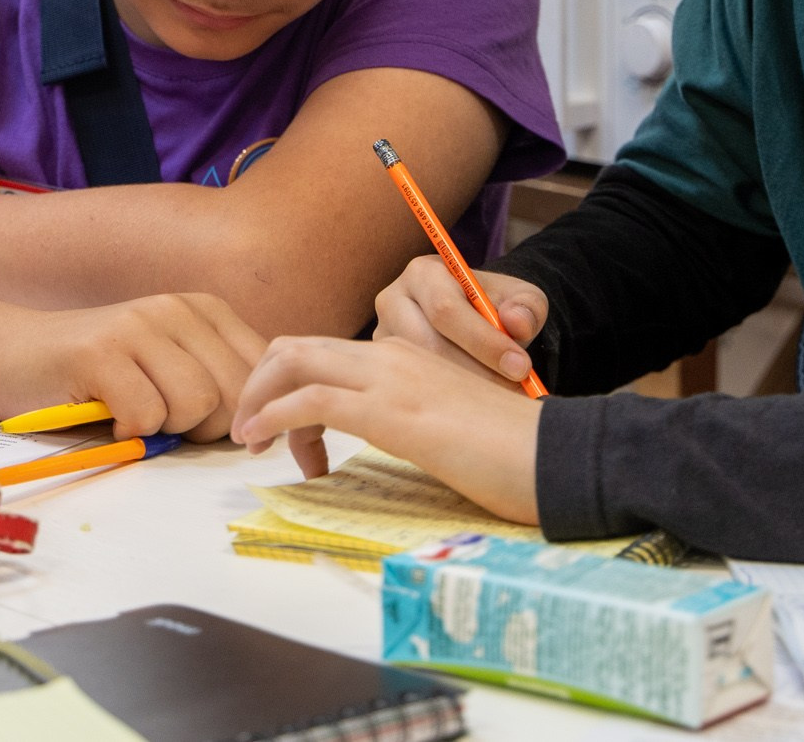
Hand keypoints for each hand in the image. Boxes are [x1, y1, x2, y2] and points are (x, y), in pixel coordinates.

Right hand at [0, 293, 267, 442]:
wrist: (13, 356)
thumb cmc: (99, 377)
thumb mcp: (172, 368)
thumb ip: (220, 382)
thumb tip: (270, 426)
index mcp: (204, 310)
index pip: (264, 370)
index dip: (250, 414)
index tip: (215, 433)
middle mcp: (176, 308)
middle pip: (236, 392)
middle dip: (208, 428)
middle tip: (167, 425)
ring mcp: (137, 325)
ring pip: (197, 404)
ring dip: (166, 429)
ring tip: (135, 414)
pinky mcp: (100, 351)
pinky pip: (147, 415)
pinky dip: (129, 431)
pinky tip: (108, 416)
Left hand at [233, 334, 542, 524]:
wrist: (555, 456)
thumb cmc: (513, 451)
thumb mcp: (449, 423)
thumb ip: (412, 418)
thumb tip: (385, 442)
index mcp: (407, 356)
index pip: (325, 354)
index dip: (291, 389)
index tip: (295, 443)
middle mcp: (393, 355)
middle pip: (295, 347)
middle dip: (258, 385)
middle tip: (248, 433)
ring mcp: (391, 380)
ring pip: (293, 363)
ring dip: (257, 400)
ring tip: (247, 443)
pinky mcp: (391, 413)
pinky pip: (310, 401)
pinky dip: (273, 417)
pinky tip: (263, 442)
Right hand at [374, 257, 548, 386]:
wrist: (474, 319)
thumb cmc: (495, 306)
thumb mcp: (521, 299)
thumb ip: (526, 307)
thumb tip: (516, 323)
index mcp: (423, 274)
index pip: (446, 309)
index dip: (484, 341)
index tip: (520, 367)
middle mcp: (393, 302)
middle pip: (427, 344)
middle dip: (475, 371)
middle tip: (513, 392)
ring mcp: (382, 337)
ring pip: (417, 372)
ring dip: (463, 390)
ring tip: (497, 400)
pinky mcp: (382, 368)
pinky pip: (411, 390)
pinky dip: (447, 401)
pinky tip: (474, 407)